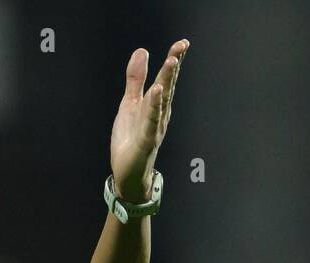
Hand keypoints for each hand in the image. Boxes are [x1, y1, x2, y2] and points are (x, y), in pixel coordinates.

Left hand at [110, 38, 188, 203]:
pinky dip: (155, 107)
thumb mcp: (130, 104)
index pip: (167, 79)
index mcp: (156, 104)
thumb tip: (142, 51)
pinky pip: (152, 122)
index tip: (182, 43)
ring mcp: (154, 127)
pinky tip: (158, 92)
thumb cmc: (131, 138)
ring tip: (171, 62)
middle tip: (181, 46)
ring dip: (167, 82)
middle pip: (168, 86)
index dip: (174, 60)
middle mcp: (160, 114)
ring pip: (162, 102)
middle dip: (174, 66)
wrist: (128, 173)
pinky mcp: (146, 141)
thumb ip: (136, 79)